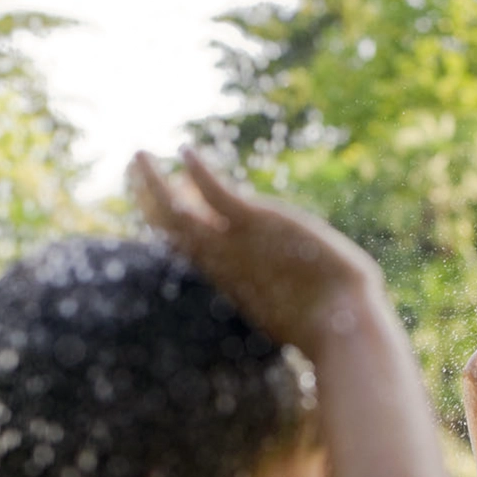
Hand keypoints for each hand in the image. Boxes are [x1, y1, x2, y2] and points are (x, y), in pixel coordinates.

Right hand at [129, 148, 385, 353]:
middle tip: (135, 170)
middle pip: (170, 227)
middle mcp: (223, 261)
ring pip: (178, 211)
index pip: (185, 245)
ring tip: (138, 156)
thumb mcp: (297, 304)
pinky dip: (199, 173)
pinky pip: (216, 193)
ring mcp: (235, 243)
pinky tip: (186, 151)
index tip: (154, 201)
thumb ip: (285, 291)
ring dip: (154, 182)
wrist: (340, 324)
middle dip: (148, 197)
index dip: (165, 222)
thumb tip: (297, 292)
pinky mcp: (256, 223)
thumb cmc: (332, 324)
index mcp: (229, 279)